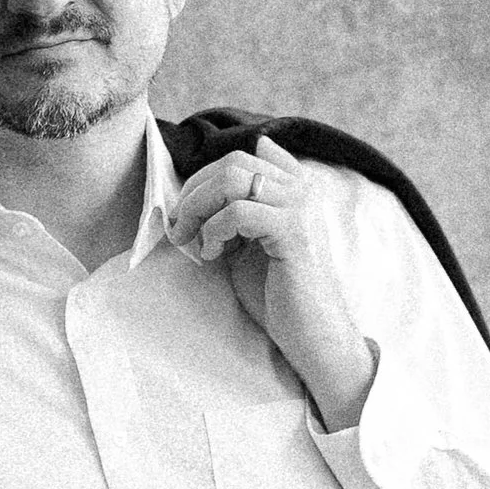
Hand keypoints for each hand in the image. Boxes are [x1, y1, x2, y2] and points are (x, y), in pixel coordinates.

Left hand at [168, 136, 374, 429]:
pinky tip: (213, 254)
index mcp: (292, 185)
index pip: (240, 156)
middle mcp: (300, 188)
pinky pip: (239, 211)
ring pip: (233, 179)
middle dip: (194, 192)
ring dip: (198, 207)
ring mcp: (299, 206)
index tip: (185, 213)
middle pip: (232, 162)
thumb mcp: (247, 242)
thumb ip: (231, 212)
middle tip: (179, 228)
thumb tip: (199, 189)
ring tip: (191, 240)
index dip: (203, 179)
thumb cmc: (277, 292)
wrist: (310, 333)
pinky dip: (215, 230)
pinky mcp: (293, 231)